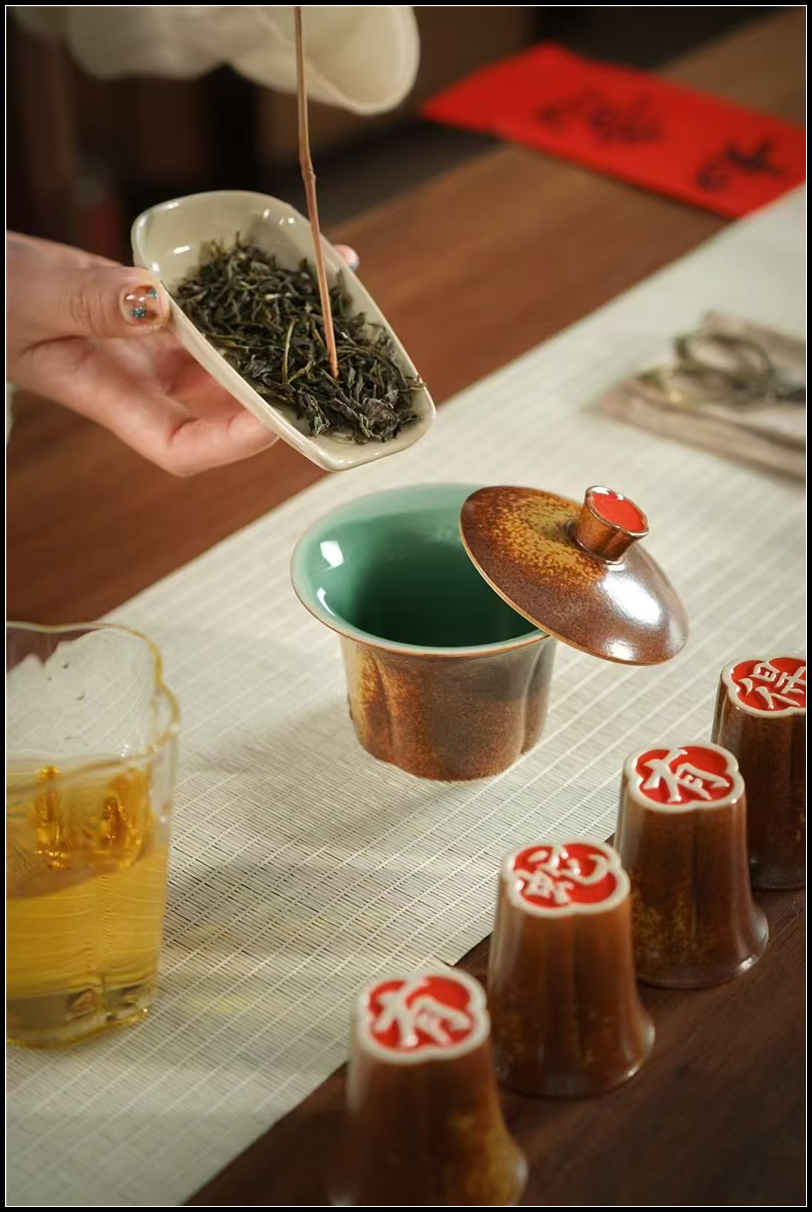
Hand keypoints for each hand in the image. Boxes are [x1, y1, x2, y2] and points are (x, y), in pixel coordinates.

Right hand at [6, 233, 359, 474]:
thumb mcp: (33, 300)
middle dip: (283, 389)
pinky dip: (262, 292)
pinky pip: (222, 310)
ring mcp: (162, 349)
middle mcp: (148, 383)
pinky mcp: (168, 313)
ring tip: (336, 298)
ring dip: (287, 336)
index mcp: (112, 399)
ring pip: (236, 357)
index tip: (274, 421)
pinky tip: (308, 264)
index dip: (233, 442)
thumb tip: (154, 303)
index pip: (183, 445)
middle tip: (333, 359)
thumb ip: (89, 305)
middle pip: (228, 406)